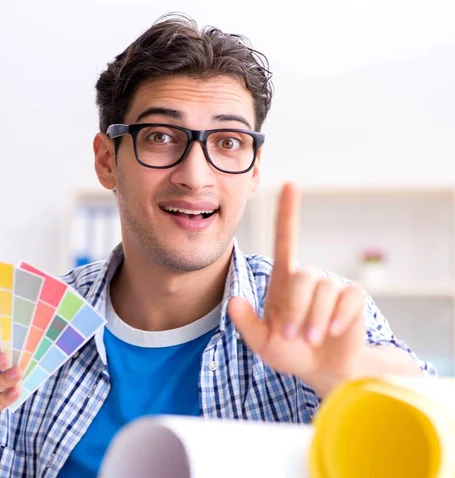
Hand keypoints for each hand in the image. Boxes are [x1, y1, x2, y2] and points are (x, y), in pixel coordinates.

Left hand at [228, 183, 367, 395]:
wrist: (323, 371)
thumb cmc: (291, 352)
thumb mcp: (262, 343)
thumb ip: (246, 324)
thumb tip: (233, 301)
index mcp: (284, 281)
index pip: (287, 239)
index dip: (288, 213)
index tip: (290, 184)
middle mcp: (308, 279)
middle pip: (303, 276)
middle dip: (296, 310)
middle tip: (291, 336)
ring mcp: (332, 287)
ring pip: (324, 290)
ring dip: (314, 320)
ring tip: (311, 339)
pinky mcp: (353, 300)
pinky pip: (347, 299)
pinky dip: (338, 319)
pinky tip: (334, 333)